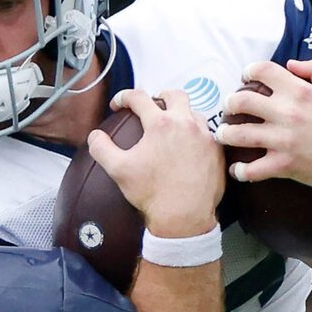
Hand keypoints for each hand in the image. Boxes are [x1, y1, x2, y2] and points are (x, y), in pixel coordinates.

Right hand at [87, 87, 224, 236]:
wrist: (184, 216)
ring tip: (173, 128)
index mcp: (160, 124)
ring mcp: (205, 137)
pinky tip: (189, 147)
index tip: (119, 105)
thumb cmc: (152, 193)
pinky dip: (196, 135)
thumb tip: (95, 136)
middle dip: (161, 96)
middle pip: (175, 95)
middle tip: (153, 106)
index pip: (139, 97)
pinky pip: (208, 135)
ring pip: (195, 113)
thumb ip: (102, 148)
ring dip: (182, 115)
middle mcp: (185, 124)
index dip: (124, 97)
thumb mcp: (118, 170)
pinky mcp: (217, 151)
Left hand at [218, 59, 311, 199]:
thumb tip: (290, 64)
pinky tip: (237, 168)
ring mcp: (284, 140)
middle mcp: (288, 113)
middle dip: (229, 104)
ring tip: (224, 135)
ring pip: (238, 135)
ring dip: (225, 135)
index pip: (262, 71)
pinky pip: (251, 169)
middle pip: (241, 102)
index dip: (249, 71)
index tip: (245, 78)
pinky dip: (239, 170)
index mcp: (300, 91)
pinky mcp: (284, 165)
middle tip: (230, 108)